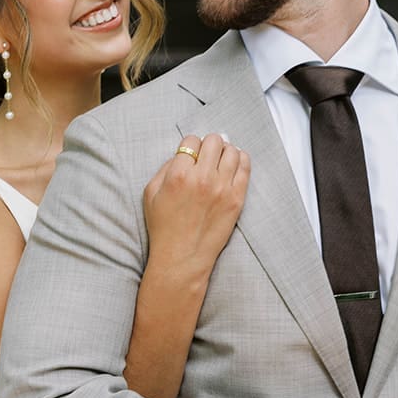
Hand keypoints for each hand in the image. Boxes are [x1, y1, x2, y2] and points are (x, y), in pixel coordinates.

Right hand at [143, 133, 249, 284]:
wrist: (182, 257)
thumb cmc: (163, 227)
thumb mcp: (151, 193)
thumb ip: (166, 167)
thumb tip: (184, 153)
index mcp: (178, 174)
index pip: (192, 141)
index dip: (191, 146)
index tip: (191, 155)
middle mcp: (202, 178)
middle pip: (214, 141)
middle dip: (209, 145)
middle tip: (206, 155)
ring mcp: (222, 188)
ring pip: (232, 151)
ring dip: (226, 151)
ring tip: (221, 160)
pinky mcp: (236, 199)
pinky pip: (245, 168)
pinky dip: (241, 160)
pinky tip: (235, 164)